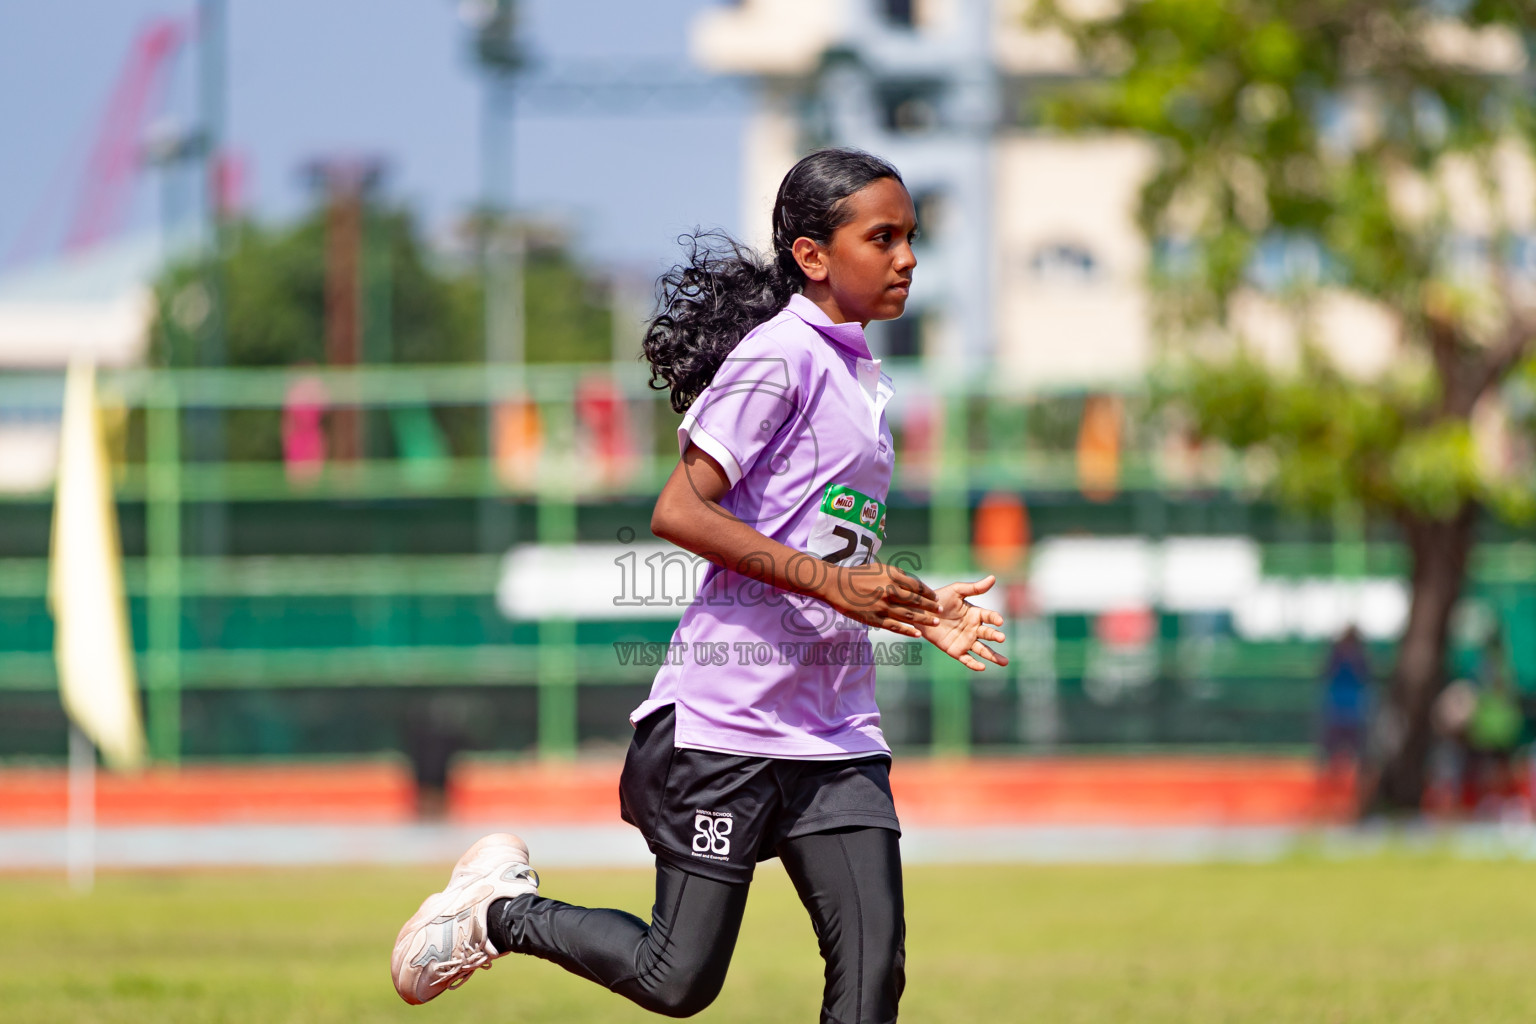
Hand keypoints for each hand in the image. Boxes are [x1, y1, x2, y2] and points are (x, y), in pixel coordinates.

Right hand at [816, 560, 941, 637]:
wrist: (835, 585)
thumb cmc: (856, 575)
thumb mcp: (878, 568)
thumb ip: (895, 575)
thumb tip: (911, 582)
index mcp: (892, 576)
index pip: (917, 586)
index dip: (928, 593)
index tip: (935, 597)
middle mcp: (890, 590)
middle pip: (916, 601)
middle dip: (931, 607)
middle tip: (940, 611)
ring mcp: (883, 606)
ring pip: (909, 615)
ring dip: (924, 620)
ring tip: (935, 623)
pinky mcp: (875, 618)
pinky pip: (895, 626)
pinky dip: (908, 631)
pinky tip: (917, 634)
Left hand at [918, 575, 1007, 670]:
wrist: (920, 613)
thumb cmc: (938, 599)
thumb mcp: (956, 591)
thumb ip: (974, 587)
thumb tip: (993, 578)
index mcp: (975, 614)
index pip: (989, 617)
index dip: (995, 619)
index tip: (1000, 621)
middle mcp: (973, 628)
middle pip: (988, 634)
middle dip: (996, 637)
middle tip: (1002, 638)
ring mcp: (965, 640)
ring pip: (982, 650)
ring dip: (993, 656)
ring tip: (1004, 662)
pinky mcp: (955, 651)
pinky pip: (967, 659)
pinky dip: (974, 664)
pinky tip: (982, 667)